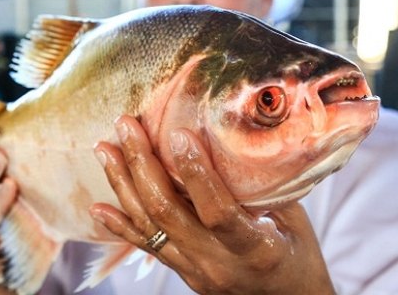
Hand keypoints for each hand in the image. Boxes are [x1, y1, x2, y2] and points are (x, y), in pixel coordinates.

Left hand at [90, 116, 334, 294]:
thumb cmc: (299, 258)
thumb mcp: (294, 219)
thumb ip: (261, 186)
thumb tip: (233, 139)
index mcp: (257, 249)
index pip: (218, 212)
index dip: (196, 174)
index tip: (179, 134)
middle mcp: (218, 264)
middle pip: (168, 213)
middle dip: (142, 164)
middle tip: (125, 125)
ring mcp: (195, 271)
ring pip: (149, 227)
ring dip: (123, 185)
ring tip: (105, 150)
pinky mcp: (183, 272)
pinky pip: (146, 248)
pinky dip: (121, 225)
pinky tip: (98, 207)